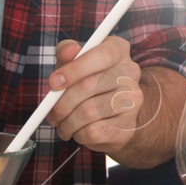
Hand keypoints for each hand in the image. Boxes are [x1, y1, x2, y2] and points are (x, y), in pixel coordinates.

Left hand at [44, 36, 144, 155]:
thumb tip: (68, 50)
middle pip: (90, 85)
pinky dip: (78, 134)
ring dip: (67, 122)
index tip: (54, 82)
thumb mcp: (75, 64)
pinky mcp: (128, 125)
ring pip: (89, 111)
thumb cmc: (90, 84)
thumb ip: (67, 54)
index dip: (75, 68)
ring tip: (62, 124)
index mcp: (119, 50)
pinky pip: (93, 131)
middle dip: (62, 103)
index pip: (103, 54)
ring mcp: (133, 100)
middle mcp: (131, 73)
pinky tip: (78, 131)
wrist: (115, 115)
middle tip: (51, 112)